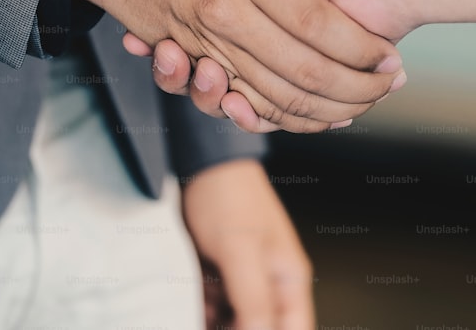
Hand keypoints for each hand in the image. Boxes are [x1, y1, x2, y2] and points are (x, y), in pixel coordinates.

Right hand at [126, 0, 475, 125]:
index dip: (159, 39)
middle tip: (167, 52)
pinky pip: (265, 109)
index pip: (185, 22)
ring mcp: (276, 50)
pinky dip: (249, 115)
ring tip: (197, 70)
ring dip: (204, 94)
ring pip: (225, 93)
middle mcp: (252, 20)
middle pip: (201, 63)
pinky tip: (232, 101)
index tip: (141, 40)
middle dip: (177, 70)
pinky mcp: (301, 77)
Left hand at [182, 159, 314, 329]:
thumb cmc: (227, 194)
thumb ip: (254, 298)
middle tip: (214, 326)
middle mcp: (268, 282)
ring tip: (194, 318)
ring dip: (217, 325)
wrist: (198, 163)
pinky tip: (186, 310)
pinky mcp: (217, 274)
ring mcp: (242, 279)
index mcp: (288, 279)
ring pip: (234, 321)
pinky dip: (201, 314)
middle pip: (261, 326)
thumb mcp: (241, 250)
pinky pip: (212, 308)